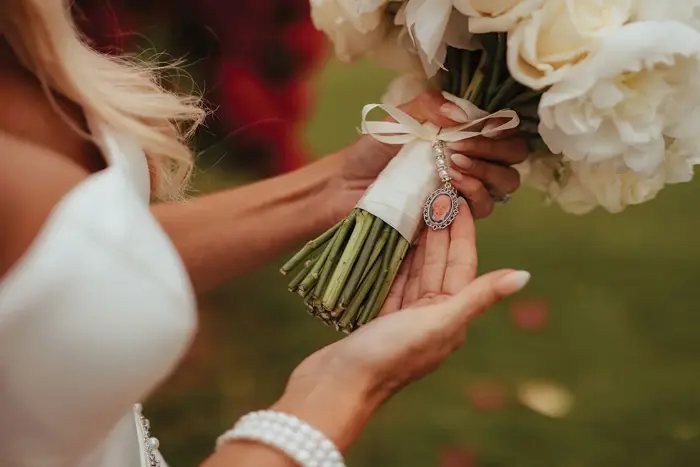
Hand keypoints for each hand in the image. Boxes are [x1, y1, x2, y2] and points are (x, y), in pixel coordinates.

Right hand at [275, 201, 529, 449]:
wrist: (337, 386)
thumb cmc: (389, 355)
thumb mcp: (438, 323)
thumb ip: (478, 297)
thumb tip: (524, 276)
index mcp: (451, 317)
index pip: (462, 264)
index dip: (461, 231)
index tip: (458, 199)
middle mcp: (431, 317)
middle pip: (439, 263)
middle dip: (440, 229)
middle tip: (436, 193)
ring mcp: (404, 317)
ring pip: (415, 270)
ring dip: (417, 240)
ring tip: (415, 208)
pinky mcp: (379, 317)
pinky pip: (392, 280)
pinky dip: (394, 258)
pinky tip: (391, 238)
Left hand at [326, 92, 527, 220]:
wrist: (346, 187)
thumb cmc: (372, 151)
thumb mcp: (398, 119)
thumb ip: (427, 106)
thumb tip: (462, 114)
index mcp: (464, 136)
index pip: (506, 130)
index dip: (502, 127)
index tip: (484, 125)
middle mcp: (472, 163)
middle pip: (514, 158)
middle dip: (497, 149)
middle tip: (465, 145)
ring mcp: (465, 191)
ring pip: (505, 183)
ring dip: (487, 170)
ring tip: (455, 163)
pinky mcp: (454, 216)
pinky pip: (482, 208)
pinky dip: (473, 192)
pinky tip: (451, 182)